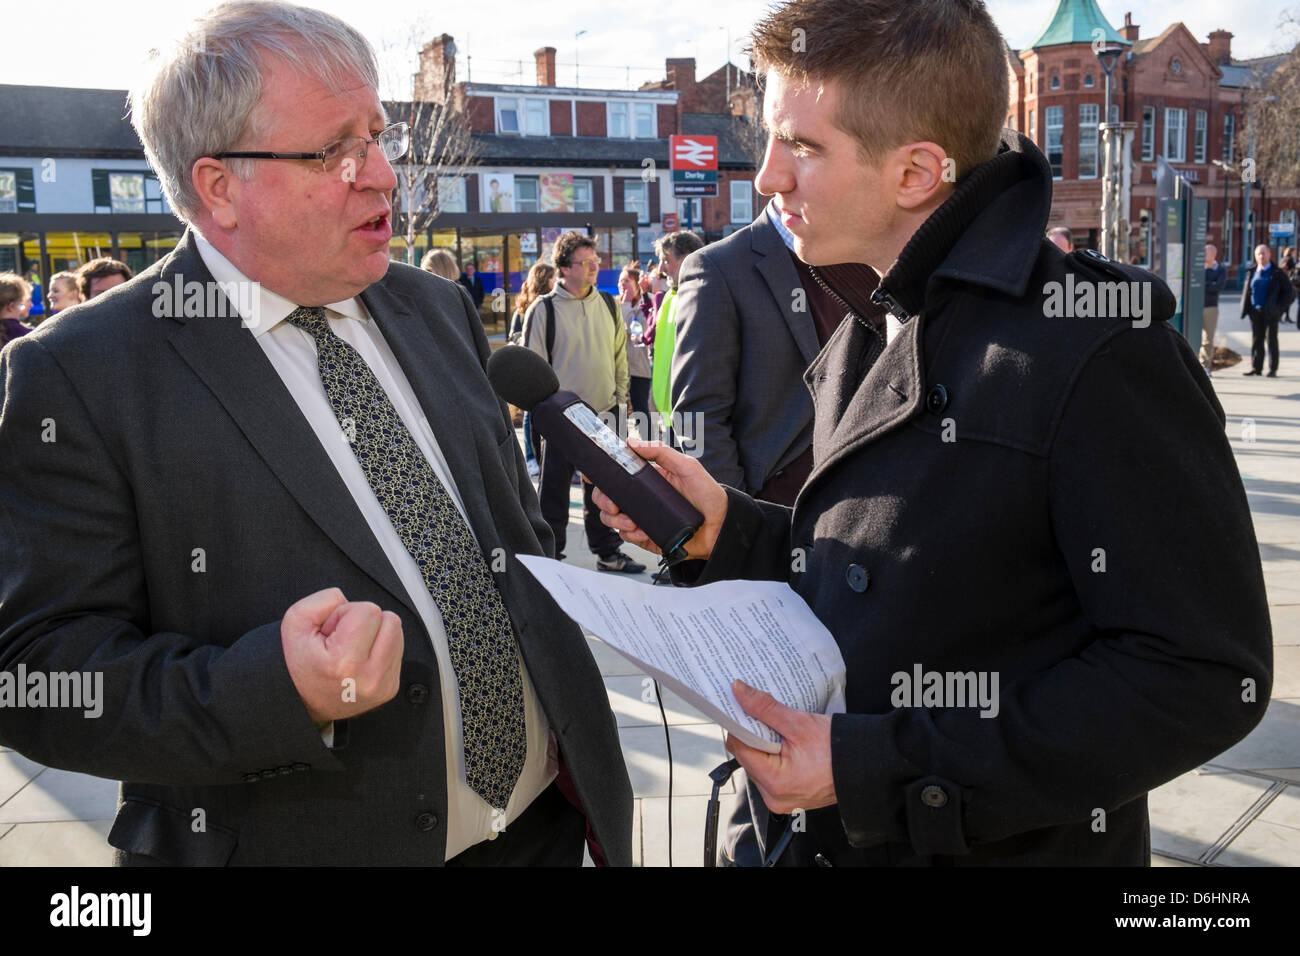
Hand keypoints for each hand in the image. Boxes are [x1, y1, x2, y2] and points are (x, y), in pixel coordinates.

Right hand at [281, 588, 403, 724]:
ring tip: (351, 648)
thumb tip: (348, 599)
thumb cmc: (298, 665)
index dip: (346, 613)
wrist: (300, 703)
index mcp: (345, 662)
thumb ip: (323, 600)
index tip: (332, 631)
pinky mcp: (390, 688)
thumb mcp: (295, 623)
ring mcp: (383, 685)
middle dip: (366, 621)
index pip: (369, 610)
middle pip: (390, 620)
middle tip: (343, 638)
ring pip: (397, 633)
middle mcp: (369, 677)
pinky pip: (397, 650)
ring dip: (376, 633)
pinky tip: (360, 659)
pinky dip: (380, 649)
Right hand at [592, 437, 727, 559]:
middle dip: (604, 501)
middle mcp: (640, 498)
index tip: (592, 475)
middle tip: (614, 504)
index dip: (600, 474)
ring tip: (631, 521)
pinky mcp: (646, 536)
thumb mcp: (687, 467)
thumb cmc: (708, 494)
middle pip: (607, 498)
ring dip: (615, 520)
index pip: (616, 474)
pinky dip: (629, 534)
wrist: (721, 527)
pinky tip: (642, 531)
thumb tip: (632, 442)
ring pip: (611, 519)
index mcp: (646, 479)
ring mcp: (642, 517)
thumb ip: (661, 452)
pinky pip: (626, 536)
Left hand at [725, 679, 835, 813]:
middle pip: (747, 756)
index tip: (741, 706)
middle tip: (763, 714)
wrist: (866, 765)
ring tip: (778, 728)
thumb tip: (739, 691)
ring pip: (758, 763)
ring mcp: (781, 799)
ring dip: (763, 744)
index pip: (740, 747)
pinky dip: (774, 755)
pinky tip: (785, 741)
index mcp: (774, 783)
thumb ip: (765, 708)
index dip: (739, 724)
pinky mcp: (788, 795)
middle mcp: (774, 797)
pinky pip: (771, 772)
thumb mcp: (799, 723)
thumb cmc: (838, 749)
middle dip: (752, 734)